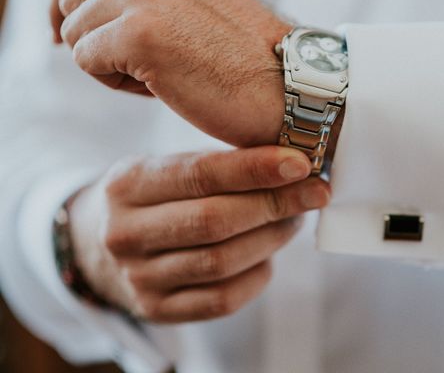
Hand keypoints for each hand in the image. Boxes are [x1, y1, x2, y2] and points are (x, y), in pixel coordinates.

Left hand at [52, 0, 290, 146]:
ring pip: (75, 34)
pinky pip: (86, 61)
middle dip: (96, 37)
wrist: (286, 83)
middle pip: (69, 0)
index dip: (64, 4)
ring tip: (164, 71)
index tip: (63, 34)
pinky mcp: (139, 33)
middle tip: (149, 61)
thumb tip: (60, 12)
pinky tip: (162, 84)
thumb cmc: (237, 50)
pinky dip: (116, 82)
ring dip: (110, 63)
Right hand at [68, 146, 329, 322]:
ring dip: (272, 237)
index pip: (200, 174)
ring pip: (223, 261)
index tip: (301, 164)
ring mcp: (138, 278)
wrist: (100, 245)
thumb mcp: (165, 167)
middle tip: (314, 191)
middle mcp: (125, 233)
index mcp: (127, 184)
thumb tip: (291, 163)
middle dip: (276, 203)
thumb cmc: (153, 197)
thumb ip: (216, 164)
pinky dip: (256, 275)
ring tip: (294, 218)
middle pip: (215, 220)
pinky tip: (268, 255)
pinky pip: (223, 299)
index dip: (256, 169)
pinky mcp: (157, 310)